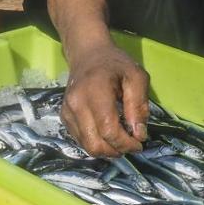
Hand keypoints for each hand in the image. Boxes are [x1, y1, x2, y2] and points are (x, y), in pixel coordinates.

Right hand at [62, 42, 149, 157]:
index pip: (109, 130)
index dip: (126, 143)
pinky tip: (107, 133)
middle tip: (130, 145)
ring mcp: (67, 111)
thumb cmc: (115, 64)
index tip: (139, 143)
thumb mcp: (136, 77)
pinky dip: (96, 143)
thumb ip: (139, 105)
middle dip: (116, 151)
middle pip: (95, 144)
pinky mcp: (64, 116)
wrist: (88, 54)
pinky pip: (80, 140)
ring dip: (107, 150)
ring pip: (87, 146)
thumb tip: (138, 134)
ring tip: (120, 140)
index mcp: (95, 91)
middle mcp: (76, 104)